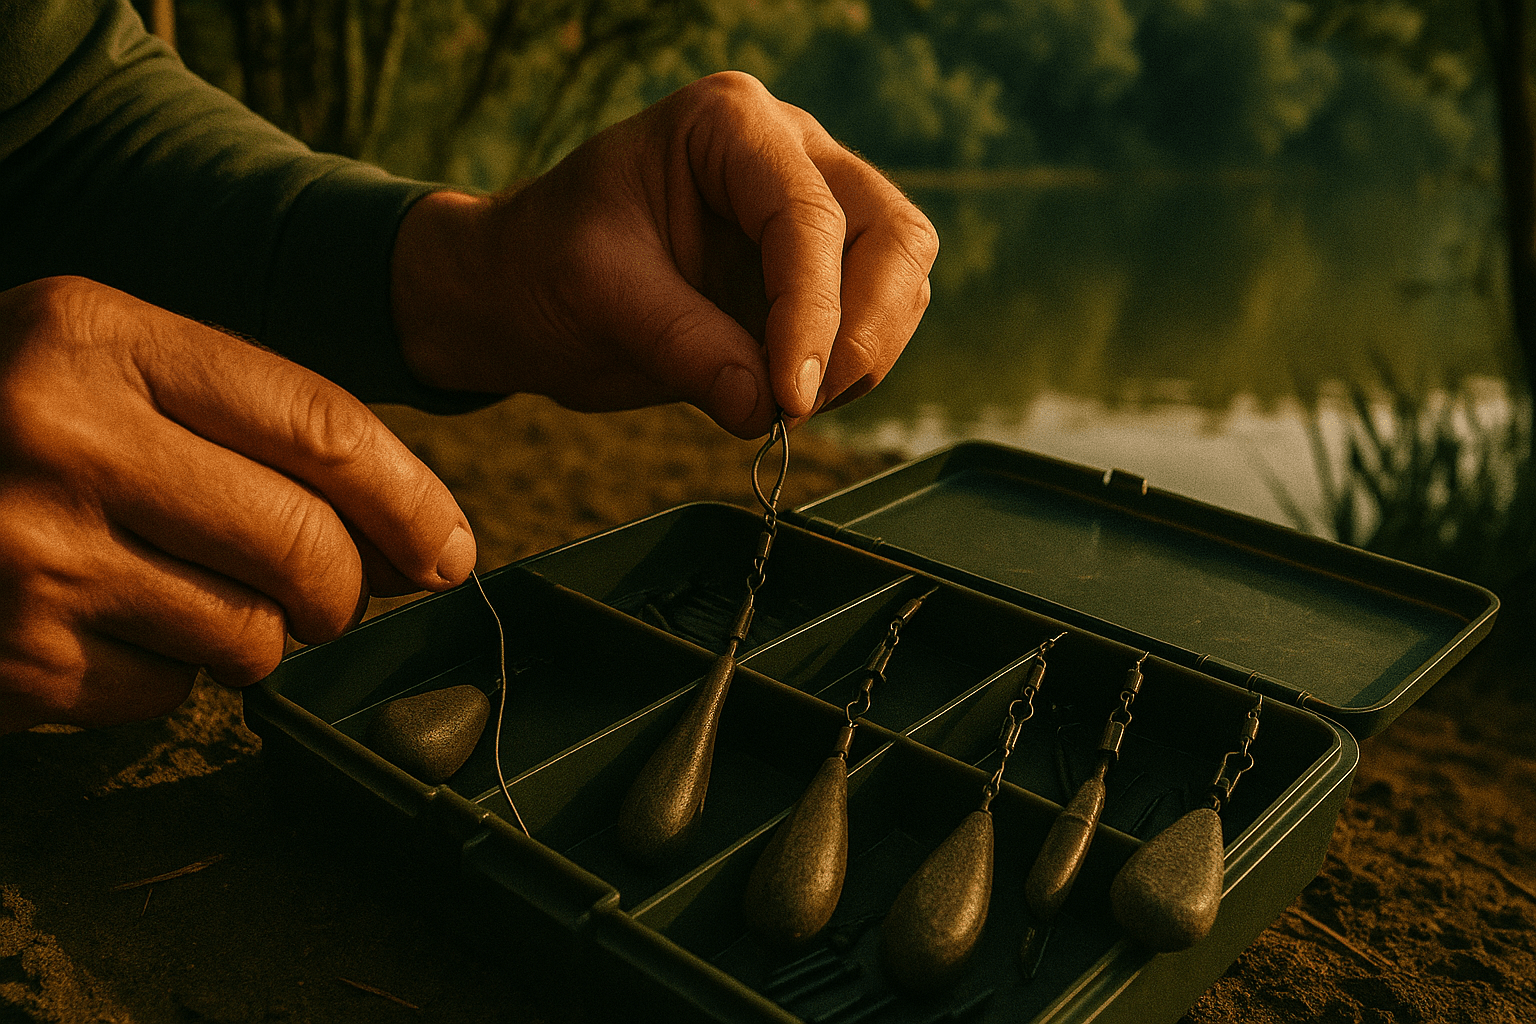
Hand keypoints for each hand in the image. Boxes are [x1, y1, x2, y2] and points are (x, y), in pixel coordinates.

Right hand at [0, 277, 474, 732]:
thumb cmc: (3, 415)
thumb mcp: (105, 363)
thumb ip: (253, 423)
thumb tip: (420, 543)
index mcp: (94, 336)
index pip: (320, 426)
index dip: (412, 500)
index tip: (452, 550)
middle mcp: (55, 438)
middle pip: (304, 546)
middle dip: (347, 588)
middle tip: (333, 593)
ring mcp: (24, 558)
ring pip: (251, 637)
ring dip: (257, 632)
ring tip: (193, 591)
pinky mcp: (10, 661)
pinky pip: (169, 695)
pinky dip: (170, 673)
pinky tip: (112, 623)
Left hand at [392, 71, 937, 438]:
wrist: (524, 293)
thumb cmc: (544, 267)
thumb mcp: (598, 296)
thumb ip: (684, 345)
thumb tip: (762, 405)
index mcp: (727, 124)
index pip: (807, 215)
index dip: (812, 313)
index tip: (790, 397)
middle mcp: (789, 153)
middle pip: (892, 235)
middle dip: (862, 331)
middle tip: (801, 404)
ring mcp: (813, 210)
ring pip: (901, 279)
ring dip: (862, 357)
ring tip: (781, 404)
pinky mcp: (819, 273)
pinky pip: (876, 322)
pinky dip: (847, 372)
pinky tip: (780, 395)